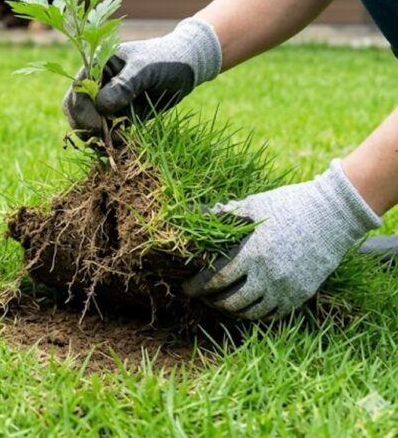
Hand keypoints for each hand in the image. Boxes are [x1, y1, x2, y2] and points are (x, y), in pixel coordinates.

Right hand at [62, 17, 221, 139]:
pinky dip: (110, 141)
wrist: (186, 68)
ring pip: (87, 123)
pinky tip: (123, 143)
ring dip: (96, 137)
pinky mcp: (118, 116)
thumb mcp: (145, 68)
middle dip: (84, 125)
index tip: (97, 125)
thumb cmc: (165, 59)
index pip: (77, 90)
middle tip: (102, 138)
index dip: (81, 109)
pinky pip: (106, 132)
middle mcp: (96, 84)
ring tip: (114, 143)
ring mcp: (106, 101)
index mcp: (96, 66)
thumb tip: (102, 106)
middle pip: (75, 109)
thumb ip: (123, 85)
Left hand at [183, 160, 380, 320]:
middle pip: (230, 301)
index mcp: (252, 254)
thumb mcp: (254, 206)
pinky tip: (246, 306)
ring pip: (251, 312)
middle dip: (211, 300)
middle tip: (202, 296)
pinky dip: (255, 314)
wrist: (333, 215)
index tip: (186, 288)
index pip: (216, 279)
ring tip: (221, 303)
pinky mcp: (301, 294)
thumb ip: (226, 214)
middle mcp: (268, 276)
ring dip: (231, 310)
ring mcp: (286, 288)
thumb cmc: (289, 205)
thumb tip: (200, 215)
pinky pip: (273, 314)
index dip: (197, 286)